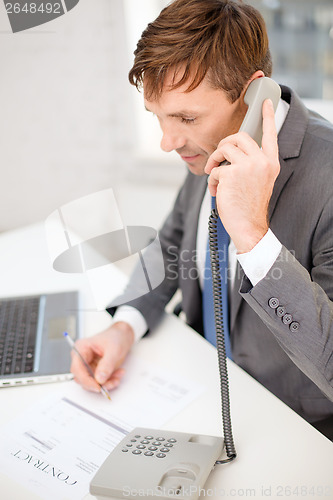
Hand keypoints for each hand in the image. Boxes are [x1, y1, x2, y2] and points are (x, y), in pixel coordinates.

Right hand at [70, 321, 134, 392]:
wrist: (123, 336)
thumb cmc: (116, 337)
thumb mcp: (113, 349)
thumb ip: (106, 364)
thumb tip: (99, 378)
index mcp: (81, 348)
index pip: (77, 368)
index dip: (85, 380)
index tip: (97, 386)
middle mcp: (82, 358)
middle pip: (82, 378)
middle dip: (97, 383)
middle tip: (109, 384)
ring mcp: (89, 365)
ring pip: (92, 382)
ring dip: (106, 383)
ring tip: (117, 377)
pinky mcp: (96, 371)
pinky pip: (100, 382)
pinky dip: (110, 381)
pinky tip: (118, 374)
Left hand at [205, 99, 279, 253]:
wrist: (248, 226)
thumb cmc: (249, 205)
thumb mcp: (258, 180)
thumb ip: (251, 163)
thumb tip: (231, 149)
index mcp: (271, 162)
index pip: (271, 134)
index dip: (268, 117)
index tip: (267, 103)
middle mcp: (262, 161)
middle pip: (239, 136)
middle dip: (224, 144)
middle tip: (218, 156)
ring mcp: (247, 166)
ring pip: (224, 148)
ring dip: (214, 160)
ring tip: (214, 175)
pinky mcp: (231, 174)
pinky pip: (215, 168)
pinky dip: (211, 180)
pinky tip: (217, 192)